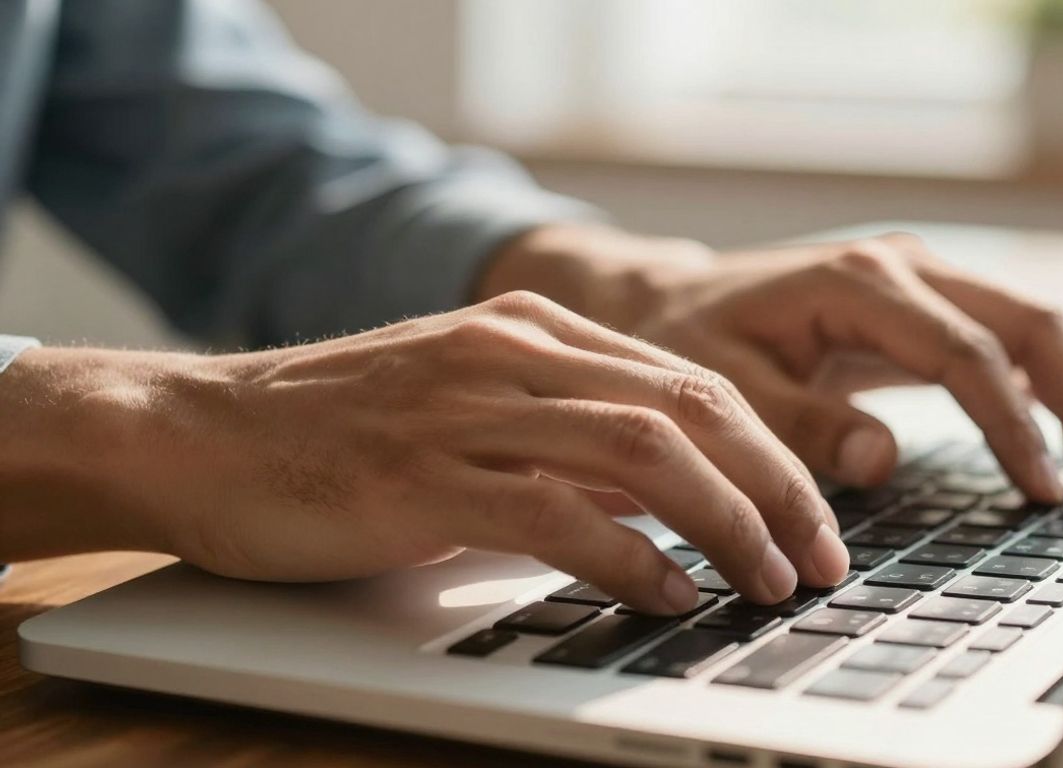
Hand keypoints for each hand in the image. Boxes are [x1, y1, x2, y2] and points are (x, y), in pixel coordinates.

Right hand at [0, 295, 849, 612]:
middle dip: (775, 487)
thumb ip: (564, 442)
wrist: (198, 431)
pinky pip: (556, 511)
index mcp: (535, 332)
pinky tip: (669, 594)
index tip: (814, 517)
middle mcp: (513, 354)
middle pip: (691, 407)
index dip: (771, 451)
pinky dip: (629, 557)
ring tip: (765, 582)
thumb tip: (664, 502)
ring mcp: (468, 407)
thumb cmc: (336, 434)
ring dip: (724, 522)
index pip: (692, 381)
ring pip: (643, 452)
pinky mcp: (422, 473)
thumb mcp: (470, 413)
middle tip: (821, 558)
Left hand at [486, 226, 1062, 500]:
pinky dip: (1050, 388)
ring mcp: (922, 278)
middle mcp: (904, 267)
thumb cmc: (689, 344)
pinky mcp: (927, 303)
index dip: (1014, 425)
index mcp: (859, 284)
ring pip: (1035, 325)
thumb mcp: (723, 389)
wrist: (669, 301)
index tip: (1045, 492)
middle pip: (1032, 324)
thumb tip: (882, 458)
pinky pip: (1010, 339)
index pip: (967, 353)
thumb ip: (799, 424)